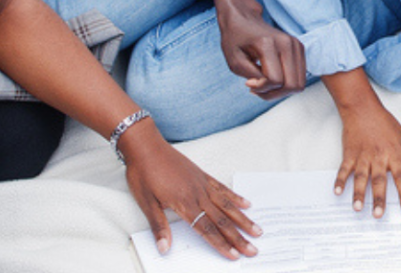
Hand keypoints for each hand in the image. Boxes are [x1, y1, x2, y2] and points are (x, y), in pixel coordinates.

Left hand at [117, 123, 259, 258]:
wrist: (146, 146)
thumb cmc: (143, 173)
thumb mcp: (146, 203)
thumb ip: (158, 226)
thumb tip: (164, 248)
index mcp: (184, 203)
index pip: (206, 229)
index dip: (220, 244)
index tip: (233, 255)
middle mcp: (198, 194)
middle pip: (222, 220)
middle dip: (238, 237)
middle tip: (252, 250)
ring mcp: (202, 184)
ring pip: (227, 205)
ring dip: (243, 220)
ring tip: (257, 230)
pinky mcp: (202, 175)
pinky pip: (223, 188)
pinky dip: (235, 197)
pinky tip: (246, 204)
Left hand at [218, 5, 305, 100]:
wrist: (244, 19)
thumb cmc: (236, 39)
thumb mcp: (234, 61)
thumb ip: (250, 77)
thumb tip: (264, 86)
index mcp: (268, 44)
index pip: (274, 80)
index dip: (261, 88)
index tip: (248, 83)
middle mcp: (287, 44)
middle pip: (292, 85)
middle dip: (274, 93)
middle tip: (258, 89)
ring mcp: (296, 45)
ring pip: (299, 84)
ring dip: (281, 91)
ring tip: (265, 84)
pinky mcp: (300, 48)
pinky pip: (300, 78)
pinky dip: (286, 84)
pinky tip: (272, 79)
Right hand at [335, 95, 400, 217]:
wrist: (363, 108)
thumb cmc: (386, 124)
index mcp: (394, 154)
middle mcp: (378, 156)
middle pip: (379, 181)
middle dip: (379, 199)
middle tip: (378, 215)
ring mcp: (362, 155)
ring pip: (360, 177)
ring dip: (358, 194)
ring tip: (357, 208)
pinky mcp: (349, 153)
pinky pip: (344, 169)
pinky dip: (340, 180)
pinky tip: (338, 192)